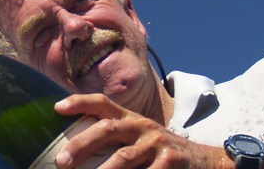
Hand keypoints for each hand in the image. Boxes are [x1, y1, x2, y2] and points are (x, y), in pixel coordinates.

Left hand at [54, 94, 229, 168]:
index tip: (57, 108)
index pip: (103, 104)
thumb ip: (116, 139)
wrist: (206, 161)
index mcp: (131, 120)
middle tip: (62, 161)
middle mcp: (143, 128)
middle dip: (82, 144)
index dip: (80, 102)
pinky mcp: (171, 163)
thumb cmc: (161, 152)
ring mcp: (158, 145)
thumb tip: (77, 149)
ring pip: (125, 158)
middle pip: (108, 129)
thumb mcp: (141, 138)